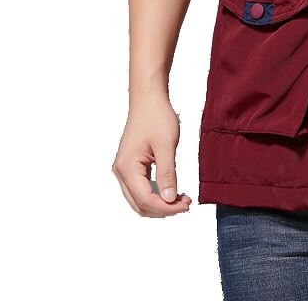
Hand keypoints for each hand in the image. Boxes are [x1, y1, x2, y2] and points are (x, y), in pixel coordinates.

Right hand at [111, 91, 192, 216]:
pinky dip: (155, 194)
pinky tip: (171, 191)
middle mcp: (121, 172)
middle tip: (186, 203)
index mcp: (127, 168)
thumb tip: (170, 199)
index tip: (186, 204)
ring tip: (181, 199)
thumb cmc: (157, 117)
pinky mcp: (130, 166)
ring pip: (139, 199)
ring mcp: (123, 169)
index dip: (167, 207)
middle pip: (140, 204)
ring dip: (159, 204)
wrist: (148, 99)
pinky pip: (140, 189)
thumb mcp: (166, 145)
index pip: (146, 200)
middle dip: (163, 209)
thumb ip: (168, 173)